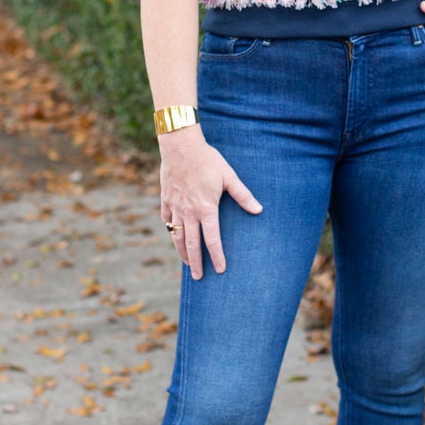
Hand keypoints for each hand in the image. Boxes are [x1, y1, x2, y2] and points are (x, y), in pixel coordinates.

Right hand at [158, 127, 261, 278]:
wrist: (180, 146)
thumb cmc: (208, 160)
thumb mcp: (228, 177)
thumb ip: (243, 195)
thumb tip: (259, 210)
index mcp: (206, 208)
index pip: (212, 239)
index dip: (217, 256)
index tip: (220, 269)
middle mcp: (189, 212)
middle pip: (192, 244)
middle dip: (196, 263)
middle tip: (199, 277)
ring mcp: (175, 207)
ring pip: (177, 236)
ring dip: (182, 251)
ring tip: (187, 263)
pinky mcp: (166, 199)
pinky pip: (167, 220)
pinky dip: (170, 230)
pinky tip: (174, 236)